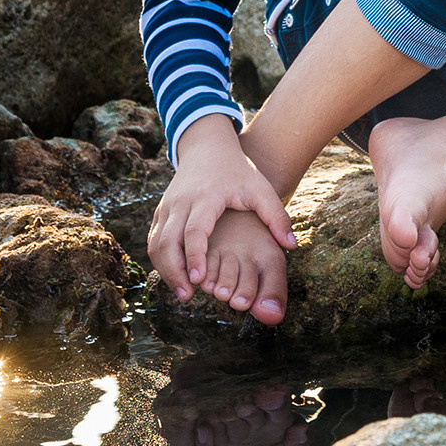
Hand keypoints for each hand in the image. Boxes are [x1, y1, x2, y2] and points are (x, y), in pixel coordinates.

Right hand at [148, 116, 297, 300]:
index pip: (194, 232)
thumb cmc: (238, 171)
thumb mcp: (260, 189)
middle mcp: (181, 203)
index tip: (200, 280)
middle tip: (188, 297)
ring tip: (183, 293)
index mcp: (205, 197)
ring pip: (156, 244)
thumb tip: (292, 246)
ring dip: (165, 270)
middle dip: (174, 272)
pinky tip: (175, 277)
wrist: (208, 148)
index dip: (195, 257)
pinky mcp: (160, 212)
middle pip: (167, 242)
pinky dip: (161, 261)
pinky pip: (153, 240)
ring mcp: (166, 207)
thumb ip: (277, 216)